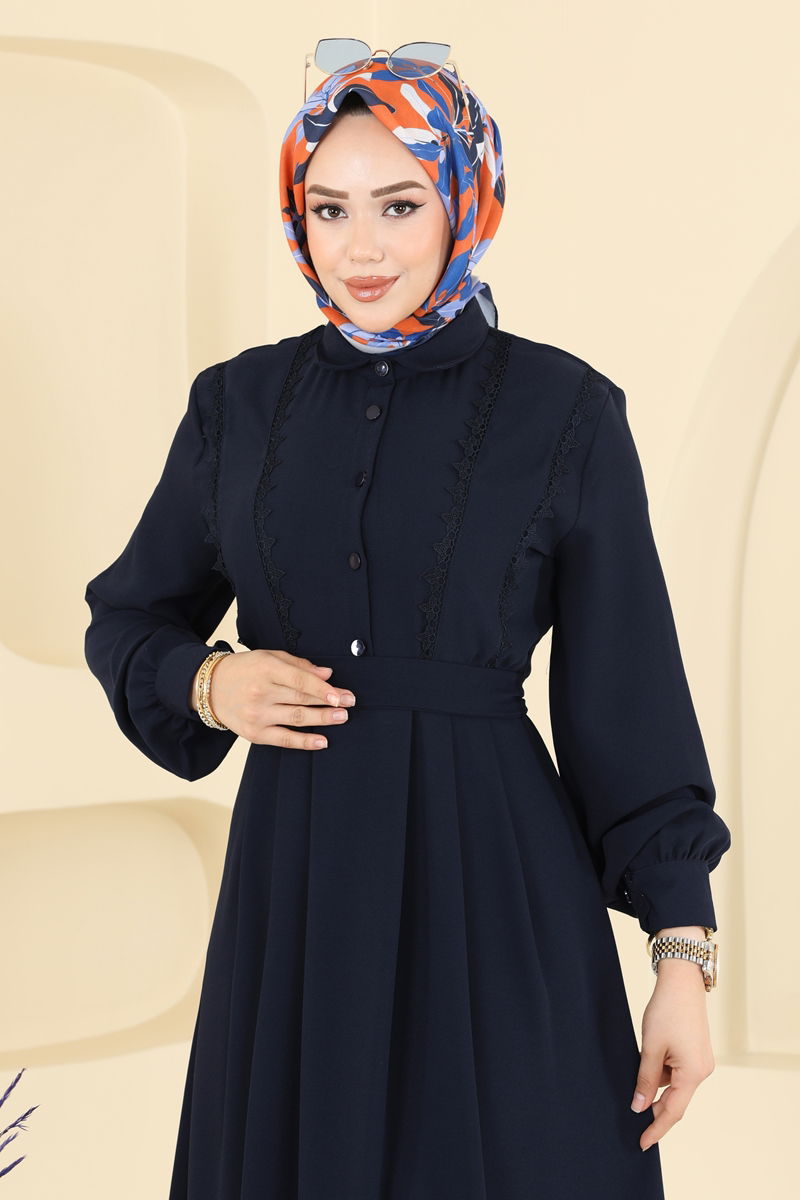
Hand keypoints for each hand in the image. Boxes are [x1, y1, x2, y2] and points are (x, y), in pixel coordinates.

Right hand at [191, 649, 355, 748]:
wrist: (211, 687)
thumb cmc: (245, 669)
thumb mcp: (269, 657)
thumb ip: (299, 665)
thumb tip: (327, 674)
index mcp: (266, 669)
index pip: (300, 680)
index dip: (324, 689)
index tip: (342, 694)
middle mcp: (261, 693)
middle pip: (302, 699)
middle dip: (329, 703)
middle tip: (349, 704)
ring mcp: (257, 715)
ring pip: (297, 718)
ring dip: (323, 720)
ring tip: (341, 718)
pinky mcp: (254, 733)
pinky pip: (284, 739)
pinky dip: (305, 742)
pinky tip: (322, 741)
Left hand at [630, 954, 714, 1151]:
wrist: (681, 981)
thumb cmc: (667, 1010)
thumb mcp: (651, 1047)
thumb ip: (645, 1079)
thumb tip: (639, 1106)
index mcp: (693, 1073)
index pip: (673, 1111)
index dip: (656, 1129)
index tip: (642, 1143)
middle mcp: (701, 1071)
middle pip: (676, 1101)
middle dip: (655, 1112)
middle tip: (634, 1124)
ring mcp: (700, 1061)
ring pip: (675, 1086)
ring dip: (656, 1089)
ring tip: (635, 1086)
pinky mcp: (695, 1052)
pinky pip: (677, 1073)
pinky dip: (662, 1075)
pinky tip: (647, 1070)